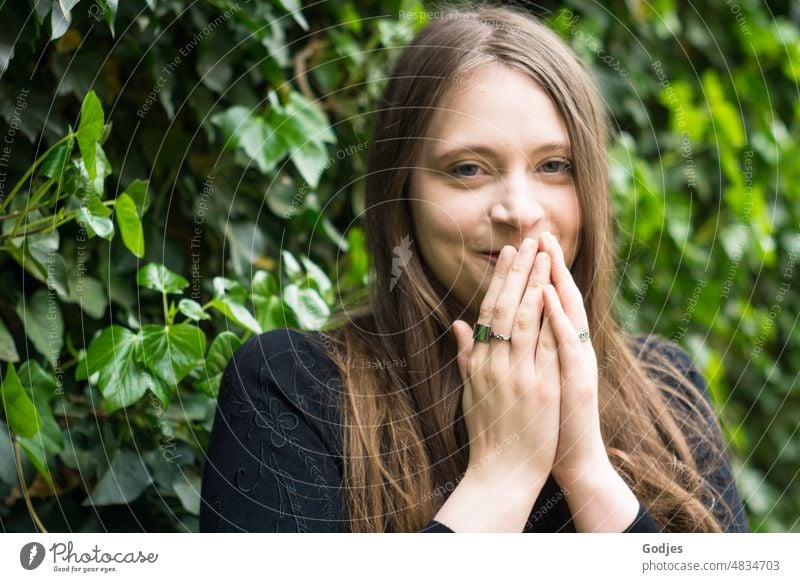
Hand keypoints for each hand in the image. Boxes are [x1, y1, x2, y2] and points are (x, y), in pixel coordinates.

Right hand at [451, 236, 559, 490]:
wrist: (501, 473)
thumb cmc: (488, 433)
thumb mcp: (470, 390)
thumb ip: (465, 355)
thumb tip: (458, 324)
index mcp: (479, 362)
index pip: (489, 311)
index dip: (501, 280)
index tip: (512, 253)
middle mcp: (494, 363)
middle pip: (506, 307)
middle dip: (519, 271)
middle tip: (528, 240)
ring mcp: (516, 374)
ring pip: (524, 318)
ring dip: (535, 283)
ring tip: (543, 255)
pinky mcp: (538, 389)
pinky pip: (544, 346)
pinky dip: (549, 318)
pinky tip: (555, 294)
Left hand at [536, 233, 639, 531]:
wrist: (569, 459)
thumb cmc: (545, 422)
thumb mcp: (528, 380)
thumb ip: (512, 351)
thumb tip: (480, 328)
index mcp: (557, 348)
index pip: (547, 302)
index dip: (537, 274)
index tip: (526, 245)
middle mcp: (572, 350)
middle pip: (562, 299)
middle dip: (550, 266)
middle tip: (541, 233)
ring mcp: (577, 363)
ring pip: (570, 315)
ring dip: (559, 282)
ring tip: (548, 252)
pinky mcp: (578, 381)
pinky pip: (568, 346)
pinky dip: (559, 321)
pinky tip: (550, 300)